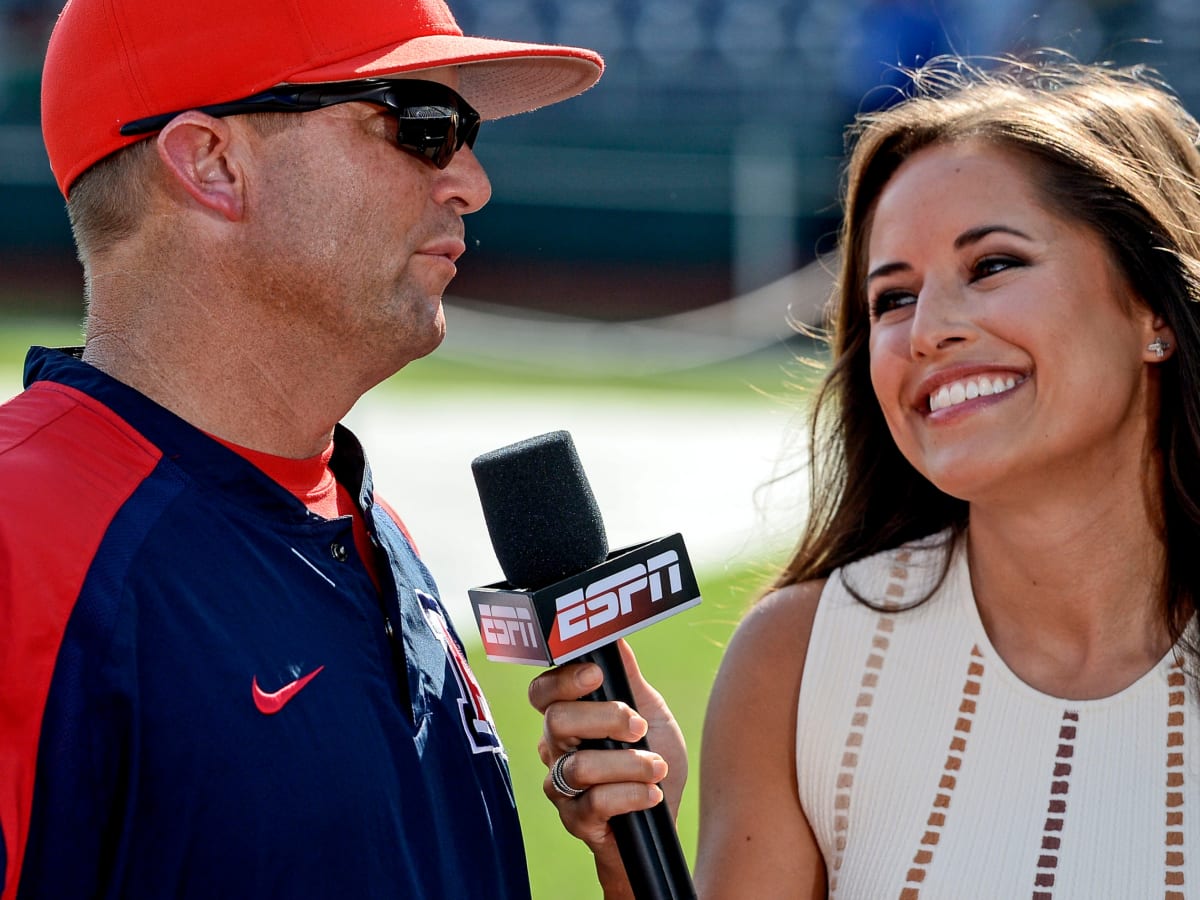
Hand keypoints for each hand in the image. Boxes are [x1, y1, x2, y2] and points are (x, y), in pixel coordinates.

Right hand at [528, 640, 686, 893]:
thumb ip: (628, 676)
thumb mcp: (650, 711)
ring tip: (657, 767)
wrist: (664, 816)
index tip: (597, 676)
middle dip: (605, 719)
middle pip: (556, 721)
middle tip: (638, 726)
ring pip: (578, 766)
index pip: (543, 691)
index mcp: (569, 716)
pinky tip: (653, 794)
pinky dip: (631, 794)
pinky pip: (594, 803)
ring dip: (628, 764)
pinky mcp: (574, 821)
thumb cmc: (653, 759)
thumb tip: (614, 633)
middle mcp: (556, 749)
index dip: (564, 680)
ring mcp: (561, 786)